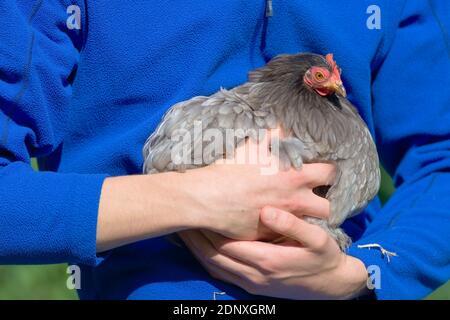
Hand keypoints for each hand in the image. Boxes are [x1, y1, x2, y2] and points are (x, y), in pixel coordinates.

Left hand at [179, 207, 367, 299]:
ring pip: (213, 266)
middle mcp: (254, 274)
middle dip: (195, 238)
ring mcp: (250, 283)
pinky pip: (221, 274)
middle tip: (180, 219)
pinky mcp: (251, 286)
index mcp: (267, 260)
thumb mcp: (318, 240)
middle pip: (213, 255)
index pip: (226, 243)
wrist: (332, 287)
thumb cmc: (325, 259)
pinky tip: (199, 248)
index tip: (194, 211)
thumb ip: (293, 225)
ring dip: (196, 250)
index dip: (208, 228)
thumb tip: (267, 212)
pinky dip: (206, 261)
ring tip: (183, 231)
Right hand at [186, 134, 335, 240]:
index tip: (326, 173)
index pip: (331, 174)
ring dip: (311, 221)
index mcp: (295, 176)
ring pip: (312, 227)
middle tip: (319, 199)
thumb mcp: (254, 146)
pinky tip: (282, 227)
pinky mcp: (271, 236)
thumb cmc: (231, 169)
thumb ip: (273, 135)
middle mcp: (295, 201)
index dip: (331, 173)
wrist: (208, 198)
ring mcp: (284, 221)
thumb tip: (283, 124)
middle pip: (329, 208)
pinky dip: (288, 232)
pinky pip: (288, 237)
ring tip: (304, 216)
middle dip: (328, 203)